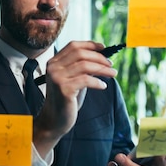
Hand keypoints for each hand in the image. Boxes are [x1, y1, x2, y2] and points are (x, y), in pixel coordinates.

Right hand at [33, 41, 116, 155]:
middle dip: (99, 57)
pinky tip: (103, 86)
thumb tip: (103, 57)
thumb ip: (83, 67)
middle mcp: (53, 67)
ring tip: (113, 74)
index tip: (104, 48)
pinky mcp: (63, 89)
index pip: (73, 45)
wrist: (54, 120)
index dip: (90, 45)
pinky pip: (86, 80)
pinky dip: (98, 82)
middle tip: (111, 64)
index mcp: (54, 62)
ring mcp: (57, 78)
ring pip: (84, 65)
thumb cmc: (66, 99)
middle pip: (80, 53)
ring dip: (102, 69)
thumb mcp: (74, 79)